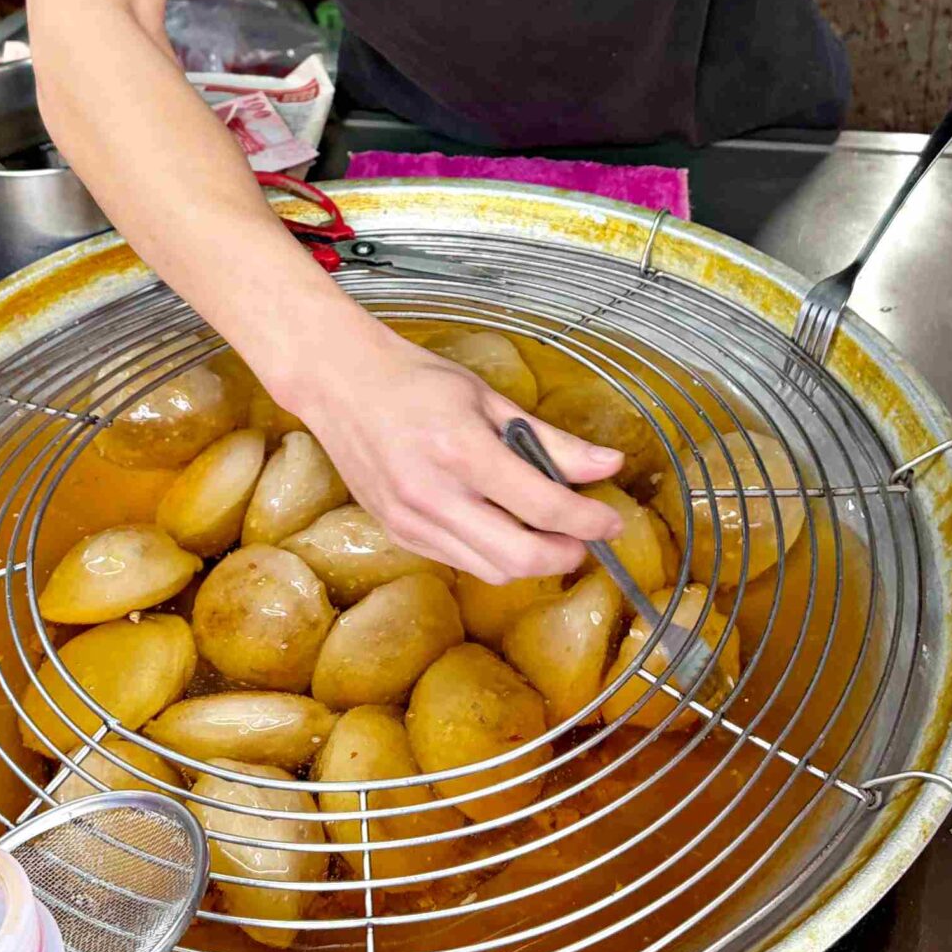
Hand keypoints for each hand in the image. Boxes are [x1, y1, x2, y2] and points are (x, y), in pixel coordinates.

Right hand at [277, 330, 623, 581]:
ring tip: (544, 531)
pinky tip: (498, 524)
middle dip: (565, 555)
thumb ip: (551, 440)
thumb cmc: (415, 382)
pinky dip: (491, 553)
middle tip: (584, 538)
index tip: (611, 521)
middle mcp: (433, 494)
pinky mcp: (397, 533)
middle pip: (520, 557)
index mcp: (461, 449)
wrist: (340, 384)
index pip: (544, 505)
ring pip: (492, 570)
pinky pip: (460, 561)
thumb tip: (607, 465)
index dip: (589, 521)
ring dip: (530, 560)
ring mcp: (411, 520)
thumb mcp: (489, 399)